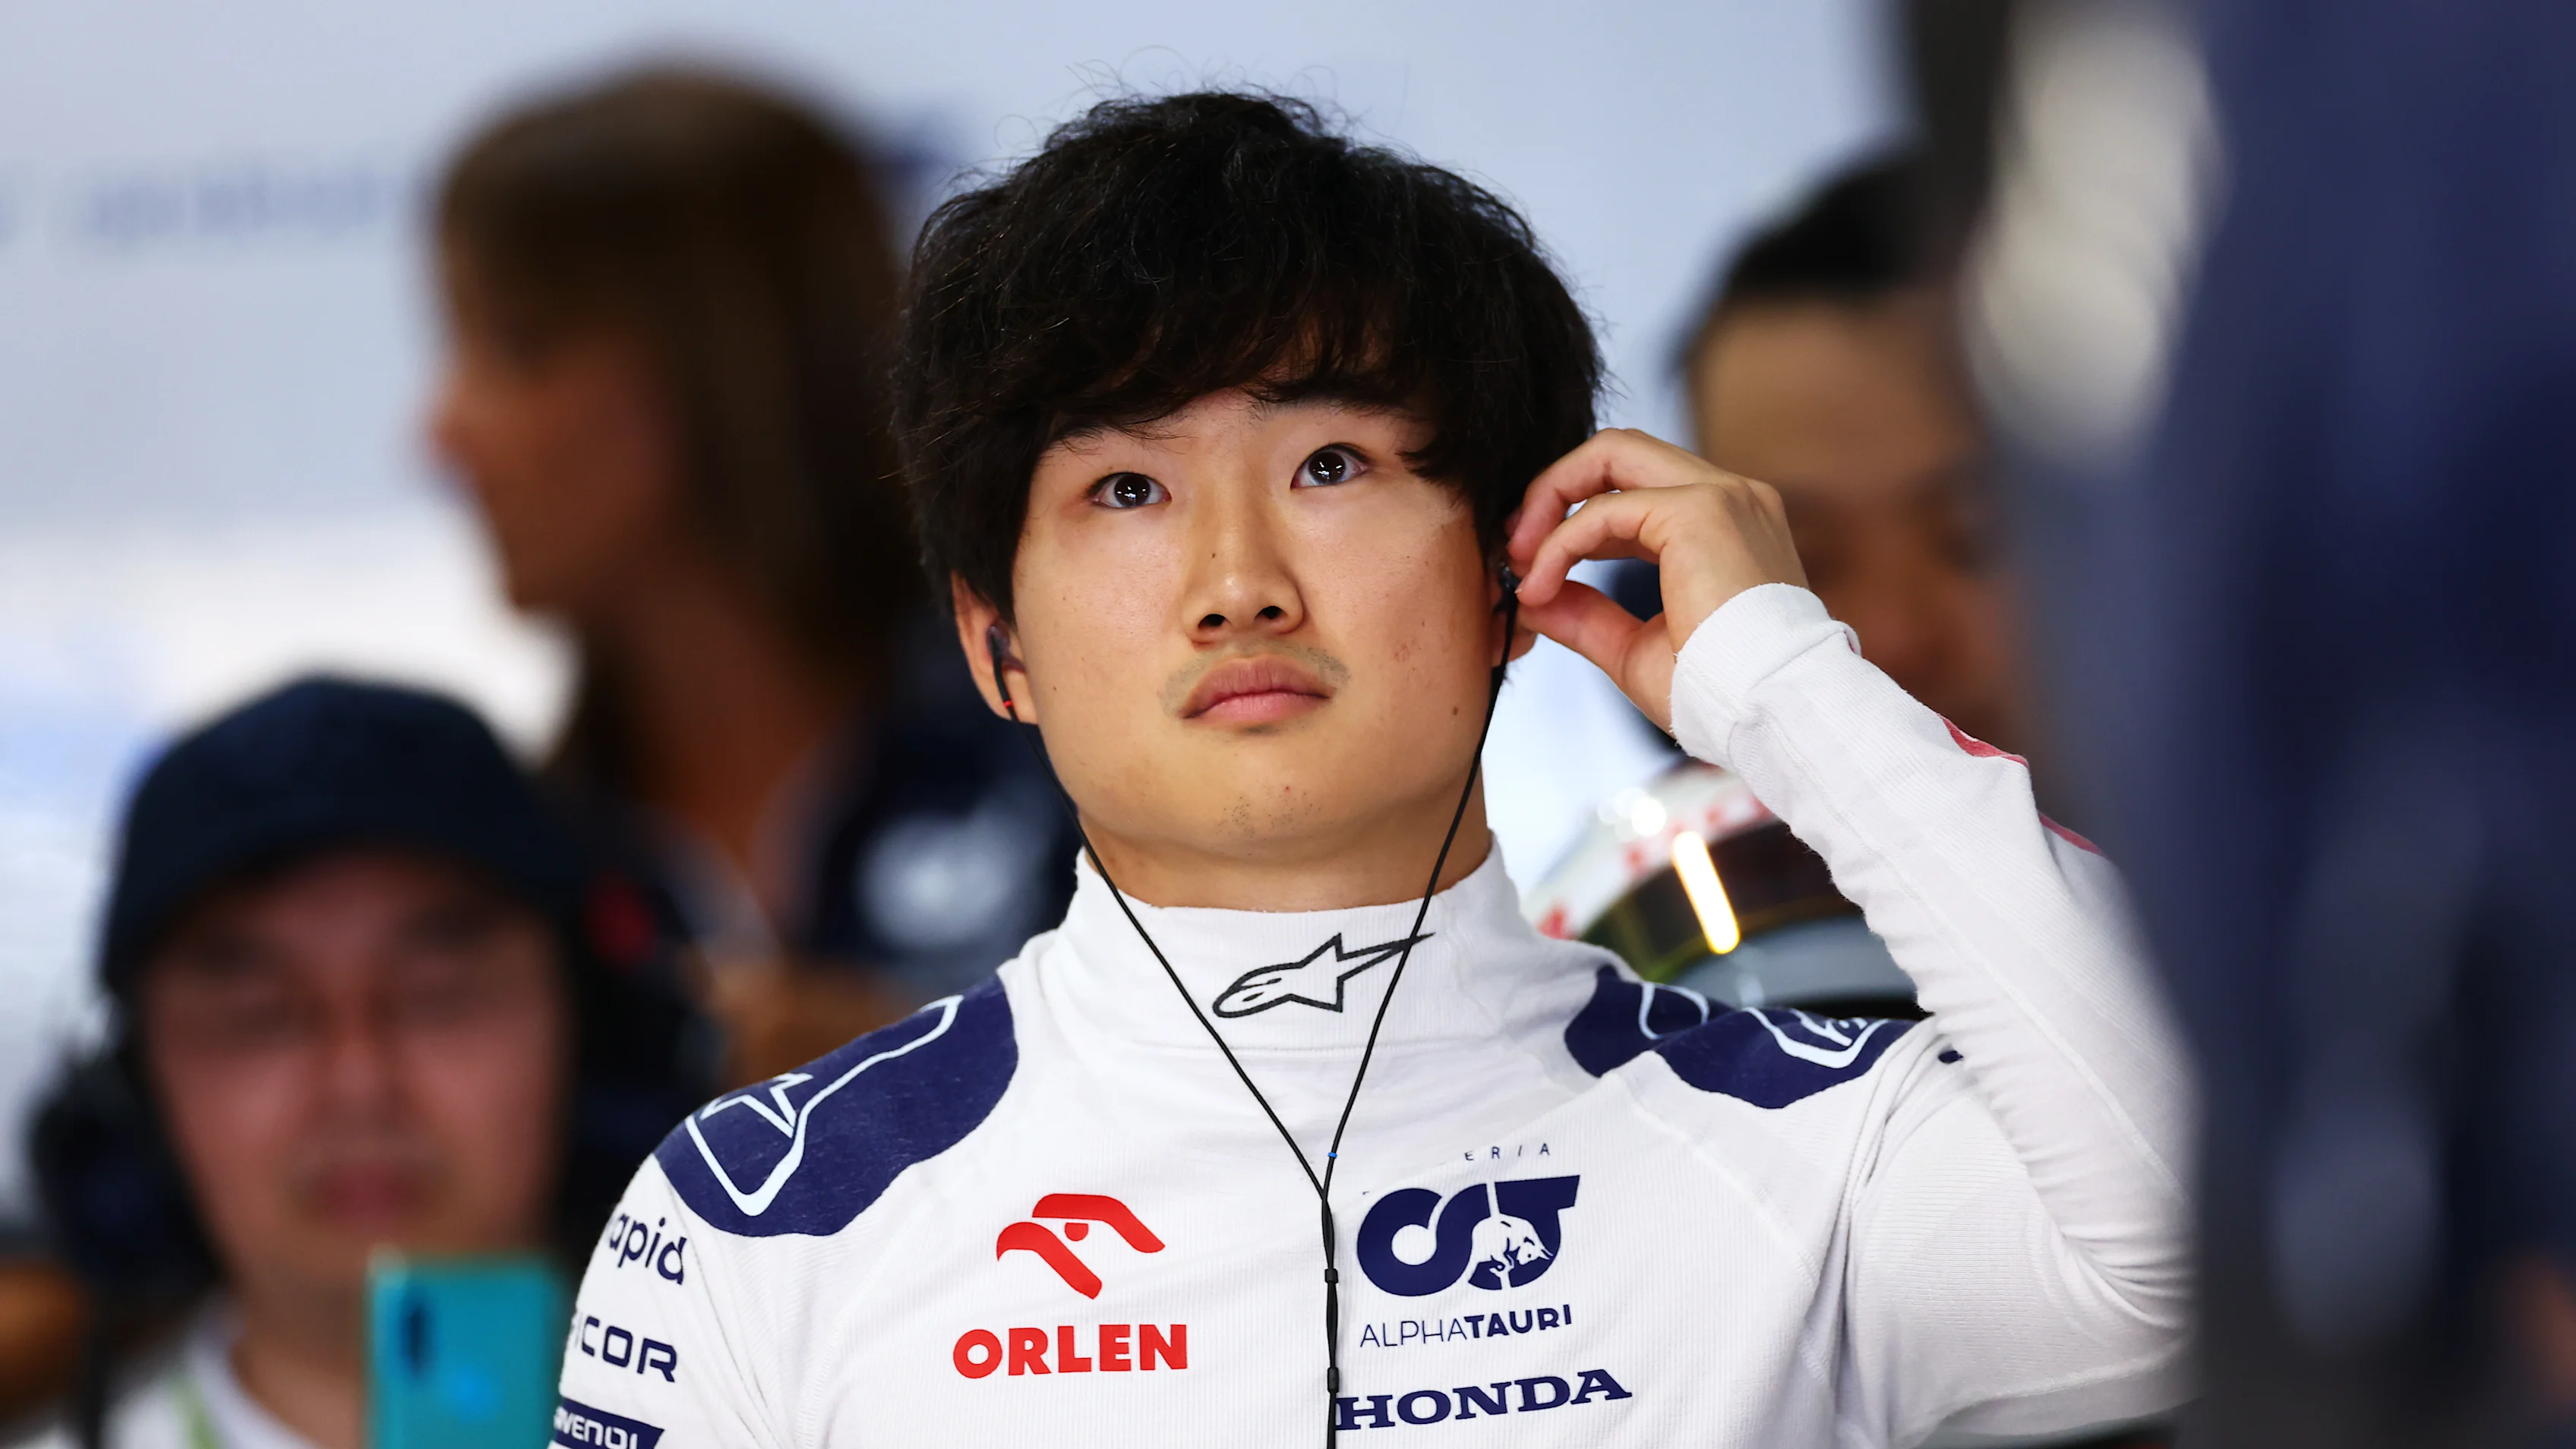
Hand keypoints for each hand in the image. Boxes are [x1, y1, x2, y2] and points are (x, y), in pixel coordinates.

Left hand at [1504, 429, 1806, 730]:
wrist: (1769, 712)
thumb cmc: (1717, 693)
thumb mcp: (1635, 649)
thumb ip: (1586, 617)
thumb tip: (1531, 599)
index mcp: (1723, 524)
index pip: (1634, 486)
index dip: (1573, 517)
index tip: (1530, 563)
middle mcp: (1729, 496)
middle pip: (1619, 449)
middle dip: (1554, 488)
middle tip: (1514, 545)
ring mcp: (1720, 495)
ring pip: (1611, 453)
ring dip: (1550, 500)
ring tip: (1518, 561)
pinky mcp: (1701, 511)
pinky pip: (1604, 508)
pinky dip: (1560, 543)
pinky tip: (1539, 583)